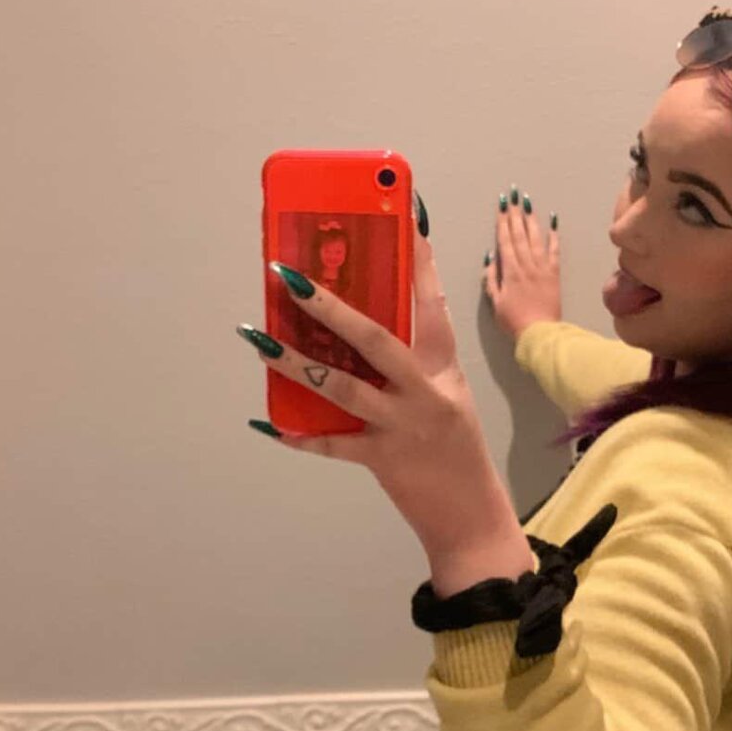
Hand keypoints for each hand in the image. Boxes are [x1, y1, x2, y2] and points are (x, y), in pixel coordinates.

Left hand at [240, 225, 532, 572]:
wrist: (471, 516)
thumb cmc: (454, 448)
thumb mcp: (447, 394)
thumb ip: (413, 360)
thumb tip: (358, 323)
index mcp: (444, 368)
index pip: (432, 303)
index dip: (419, 259)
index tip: (406, 215)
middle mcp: (426, 392)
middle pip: (376, 338)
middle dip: (329, 305)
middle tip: (288, 277)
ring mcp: (404, 426)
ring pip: (343, 387)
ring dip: (297, 362)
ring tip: (260, 339)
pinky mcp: (384, 460)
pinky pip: (332, 445)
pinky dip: (299, 436)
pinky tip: (267, 423)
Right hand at [484, 188, 560, 339]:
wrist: (540, 332)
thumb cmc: (514, 321)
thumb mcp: (496, 302)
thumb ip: (491, 279)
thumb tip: (490, 258)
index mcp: (509, 271)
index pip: (505, 240)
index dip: (502, 221)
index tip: (502, 205)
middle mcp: (526, 264)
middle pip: (519, 234)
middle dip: (515, 213)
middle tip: (513, 195)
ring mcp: (542, 267)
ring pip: (535, 238)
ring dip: (531, 218)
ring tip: (527, 202)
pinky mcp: (554, 273)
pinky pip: (554, 250)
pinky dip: (553, 235)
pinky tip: (553, 222)